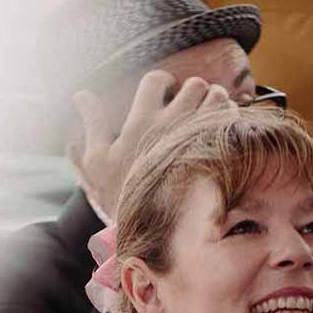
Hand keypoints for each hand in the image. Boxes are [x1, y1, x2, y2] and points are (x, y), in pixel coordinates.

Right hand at [71, 71, 235, 218]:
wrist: (150, 233)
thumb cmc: (120, 197)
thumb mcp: (96, 162)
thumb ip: (91, 124)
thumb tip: (80, 95)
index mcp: (140, 123)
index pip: (156, 80)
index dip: (163, 82)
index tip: (165, 94)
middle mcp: (171, 127)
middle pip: (193, 84)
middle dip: (194, 89)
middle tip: (191, 105)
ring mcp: (197, 141)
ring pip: (218, 97)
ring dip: (216, 100)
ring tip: (209, 114)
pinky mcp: (217, 156)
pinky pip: (233, 122)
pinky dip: (232, 119)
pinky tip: (223, 132)